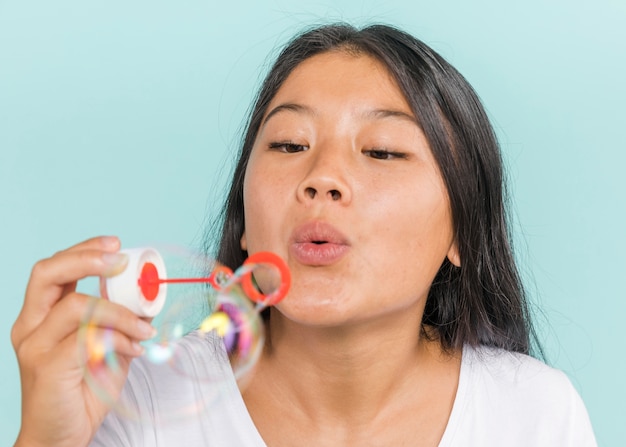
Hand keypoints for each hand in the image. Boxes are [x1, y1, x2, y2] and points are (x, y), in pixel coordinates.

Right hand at [11, 236, 155, 446]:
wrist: (60, 437)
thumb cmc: (82, 391)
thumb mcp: (105, 348)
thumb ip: (116, 324)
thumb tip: (145, 304)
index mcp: (41, 316)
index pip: (55, 270)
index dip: (84, 251)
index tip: (116, 244)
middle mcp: (31, 326)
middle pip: (48, 273)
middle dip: (87, 258)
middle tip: (120, 260)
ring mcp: (35, 346)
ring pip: (76, 305)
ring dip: (119, 311)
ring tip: (144, 328)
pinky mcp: (46, 367)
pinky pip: (86, 337)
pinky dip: (117, 336)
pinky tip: (134, 347)